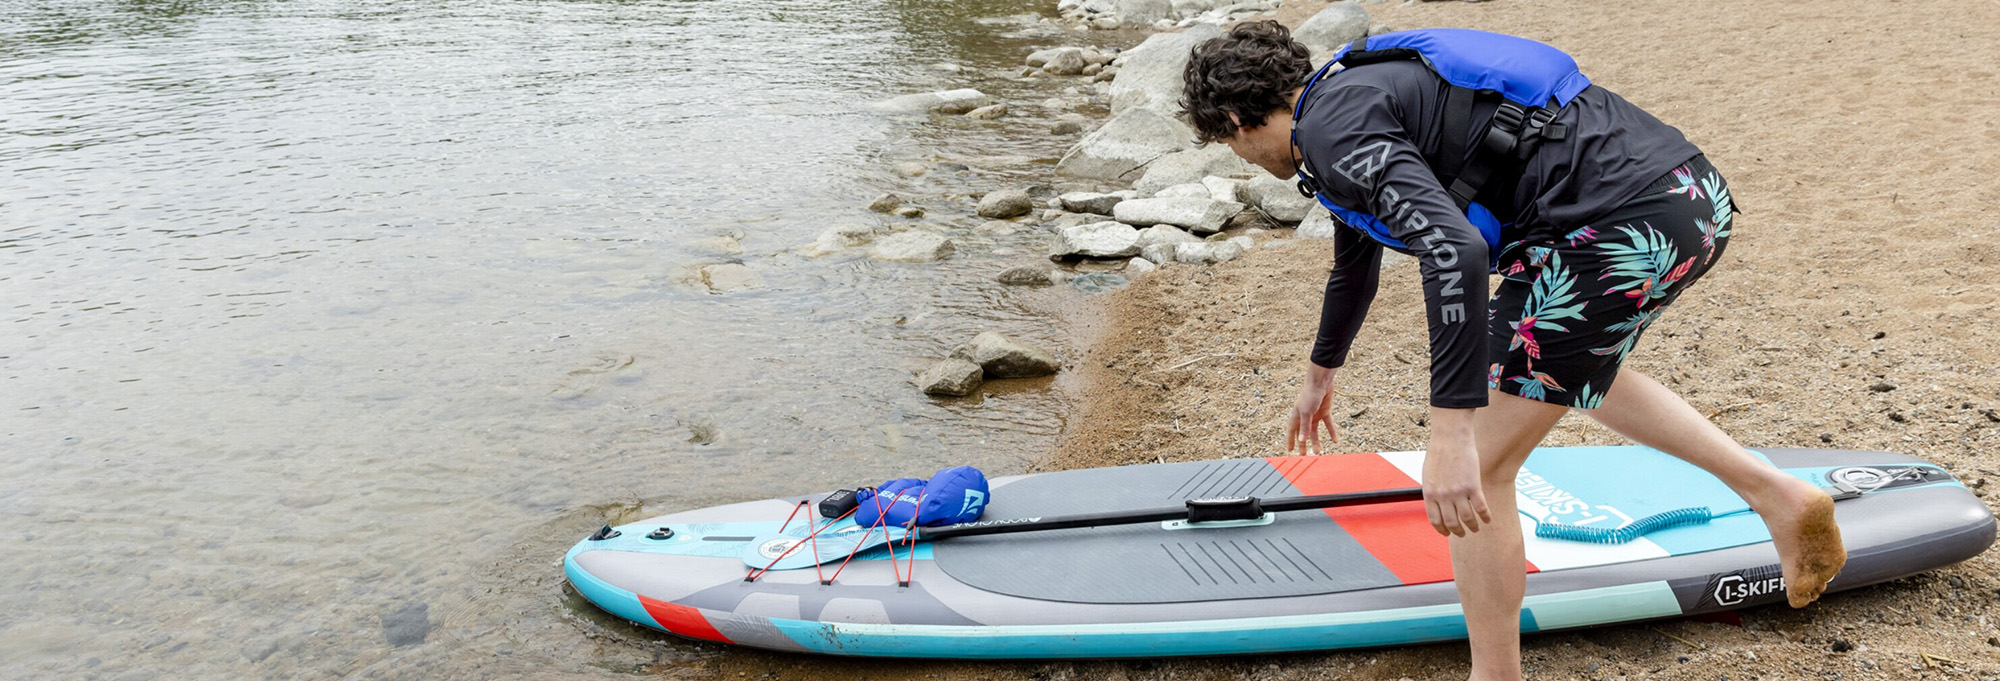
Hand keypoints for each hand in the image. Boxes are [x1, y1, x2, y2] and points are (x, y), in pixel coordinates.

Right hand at [1287, 363, 1338, 454]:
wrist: (1321, 382)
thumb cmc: (1309, 395)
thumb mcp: (1306, 412)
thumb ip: (1304, 427)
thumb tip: (1302, 441)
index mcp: (1296, 416)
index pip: (1292, 431)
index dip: (1290, 440)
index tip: (1290, 450)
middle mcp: (1305, 416)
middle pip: (1303, 433)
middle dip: (1303, 444)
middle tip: (1304, 455)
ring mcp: (1315, 415)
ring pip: (1315, 431)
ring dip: (1316, 441)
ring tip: (1318, 452)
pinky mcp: (1325, 412)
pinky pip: (1328, 424)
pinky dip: (1331, 432)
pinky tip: (1335, 441)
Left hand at [1422, 407, 1489, 536]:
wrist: (1450, 437)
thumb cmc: (1439, 452)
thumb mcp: (1428, 474)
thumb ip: (1432, 490)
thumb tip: (1436, 504)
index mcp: (1430, 493)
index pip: (1435, 520)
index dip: (1442, 530)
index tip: (1447, 534)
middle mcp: (1443, 496)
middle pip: (1452, 523)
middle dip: (1458, 531)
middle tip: (1463, 533)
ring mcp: (1458, 492)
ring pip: (1467, 519)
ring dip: (1473, 527)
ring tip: (1475, 528)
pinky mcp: (1473, 486)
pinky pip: (1481, 508)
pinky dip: (1485, 517)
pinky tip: (1487, 520)